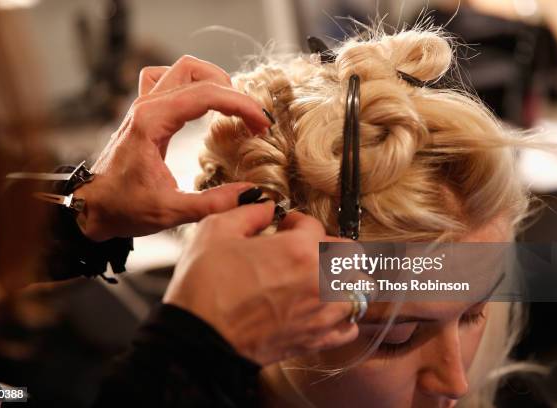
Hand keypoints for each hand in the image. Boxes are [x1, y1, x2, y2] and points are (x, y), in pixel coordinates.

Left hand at [74, 56, 271, 240]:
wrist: (90, 208)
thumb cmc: (122, 207)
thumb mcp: (170, 211)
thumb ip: (213, 203)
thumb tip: (252, 194)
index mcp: (151, 123)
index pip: (205, 95)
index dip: (240, 104)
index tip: (262, 123)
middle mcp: (146, 107)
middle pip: (195, 71)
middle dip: (231, 90)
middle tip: (251, 118)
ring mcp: (144, 106)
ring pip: (183, 69)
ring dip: (213, 80)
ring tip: (233, 106)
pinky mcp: (145, 113)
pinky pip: (169, 80)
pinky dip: (193, 84)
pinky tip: (204, 105)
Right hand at [163, 202, 358, 364]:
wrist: (199, 340)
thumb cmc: (205, 288)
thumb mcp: (216, 230)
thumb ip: (247, 211)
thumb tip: (264, 206)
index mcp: (298, 250)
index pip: (314, 225)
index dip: (296, 221)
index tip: (283, 227)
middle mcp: (319, 281)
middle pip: (351, 254)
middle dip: (329, 246)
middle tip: (306, 249)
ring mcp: (321, 313)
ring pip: (357, 291)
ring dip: (342, 280)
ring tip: (318, 279)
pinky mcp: (314, 340)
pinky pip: (349, 327)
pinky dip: (342, 318)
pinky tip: (322, 310)